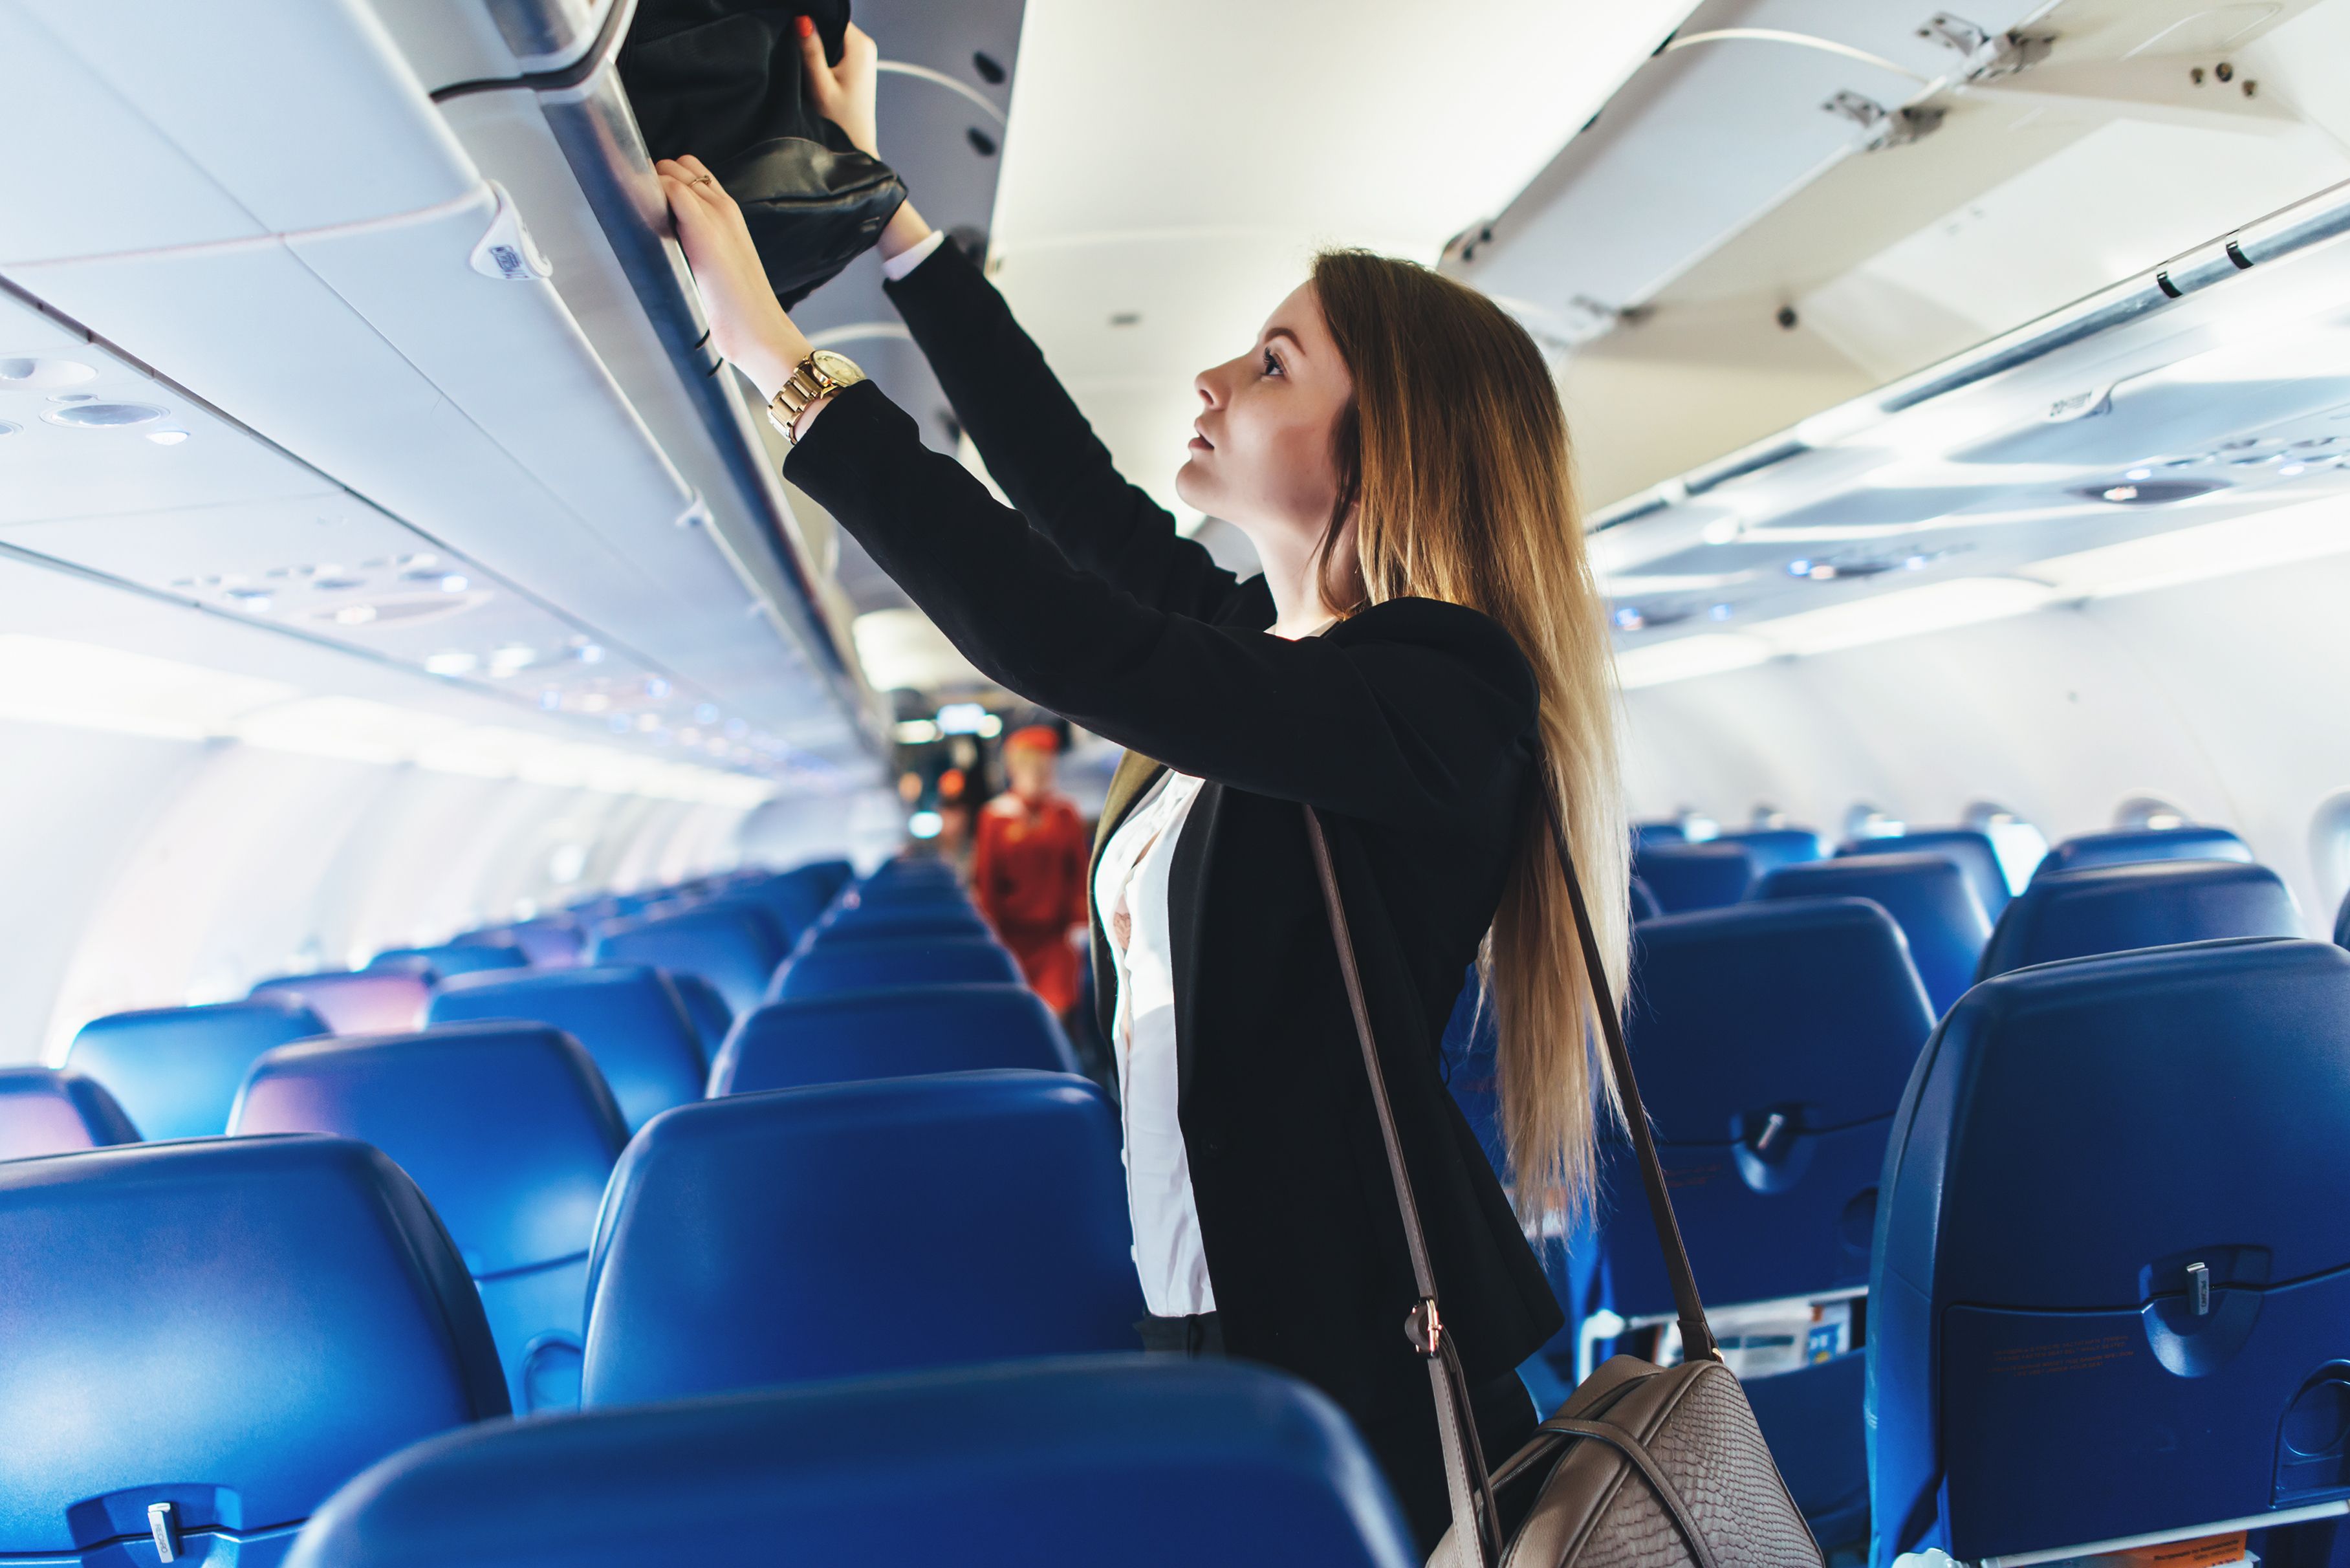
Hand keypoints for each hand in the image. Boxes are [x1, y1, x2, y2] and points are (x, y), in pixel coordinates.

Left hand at [656, 154, 809, 402]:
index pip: (692, 171)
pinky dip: (650, 192)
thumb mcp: (721, 268)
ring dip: (648, 183)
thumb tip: (669, 252)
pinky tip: (637, 214)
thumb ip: (701, 249)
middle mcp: (724, 207)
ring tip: (633, 213)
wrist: (760, 330)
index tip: (646, 200)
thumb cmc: (739, 310)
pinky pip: (671, 190)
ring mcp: (715, 215)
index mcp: (730, 215)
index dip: (666, 179)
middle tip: (636, 209)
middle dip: (653, 178)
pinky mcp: (703, 230)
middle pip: (678, 165)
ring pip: (671, 171)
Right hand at [798, 17, 879, 159]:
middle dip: (813, 36)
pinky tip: (815, 73)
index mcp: (860, 45)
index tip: (795, 39)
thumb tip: (802, 19)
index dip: (810, 22)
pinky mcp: (857, 65)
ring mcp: (863, 55)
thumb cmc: (840, 123)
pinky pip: (835, 49)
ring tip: (807, 68)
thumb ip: (811, 52)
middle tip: (799, 56)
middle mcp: (866, 46)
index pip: (831, 15)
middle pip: (831, 24)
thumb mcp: (820, 86)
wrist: (855, 147)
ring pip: (832, 37)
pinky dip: (822, 57)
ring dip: (817, 48)